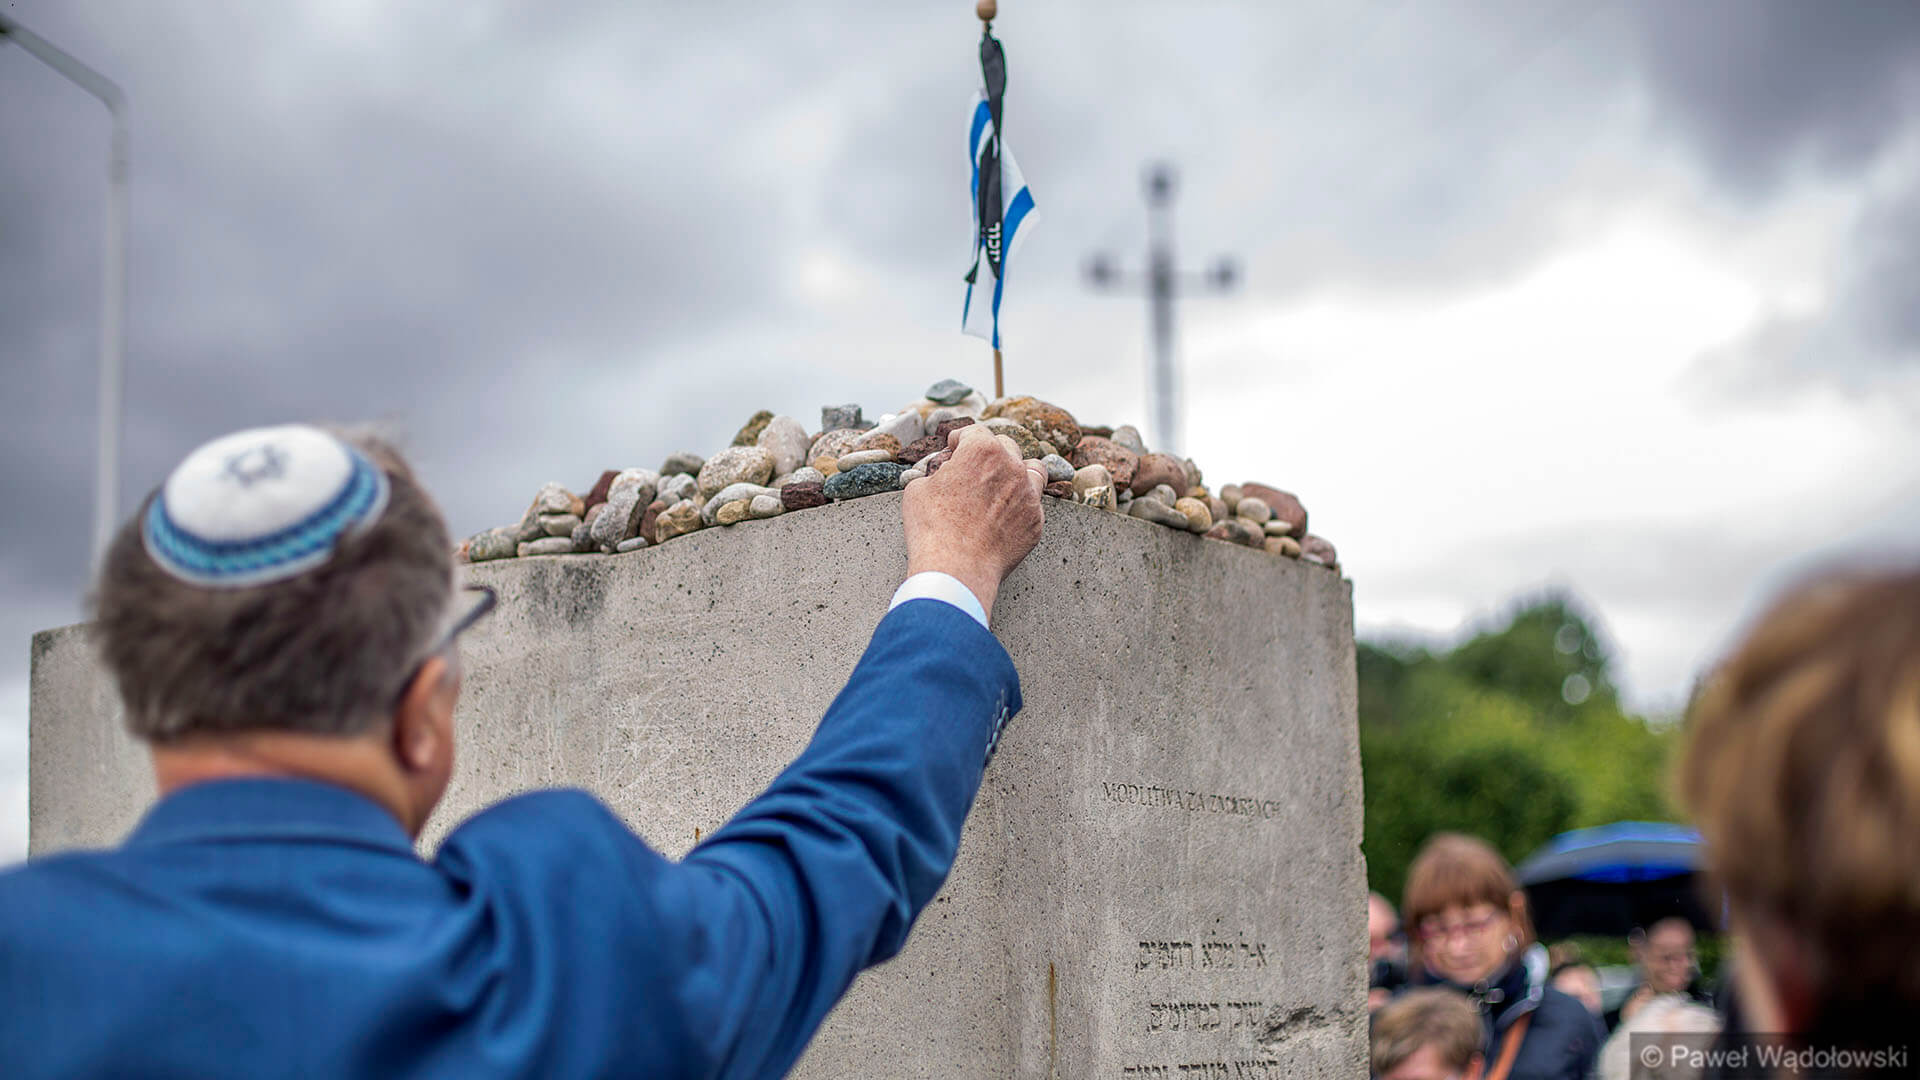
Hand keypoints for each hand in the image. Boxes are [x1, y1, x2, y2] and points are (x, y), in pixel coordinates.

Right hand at [901, 424, 1045, 621]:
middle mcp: (1012, 467)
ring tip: (1005, 482)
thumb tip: (944, 475)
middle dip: (988, 453)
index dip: (960, 439)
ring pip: (1034, 469)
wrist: (956, 569)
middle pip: (1006, 446)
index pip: (974, 432)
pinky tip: (1005, 516)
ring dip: (1019, 471)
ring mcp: (1029, 495)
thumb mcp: (918, 489)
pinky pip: (1033, 504)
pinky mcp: (1035, 522)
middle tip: (975, 467)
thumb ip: (936, 473)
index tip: (953, 447)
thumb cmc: (932, 528)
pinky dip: (1021, 505)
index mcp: (982, 451)